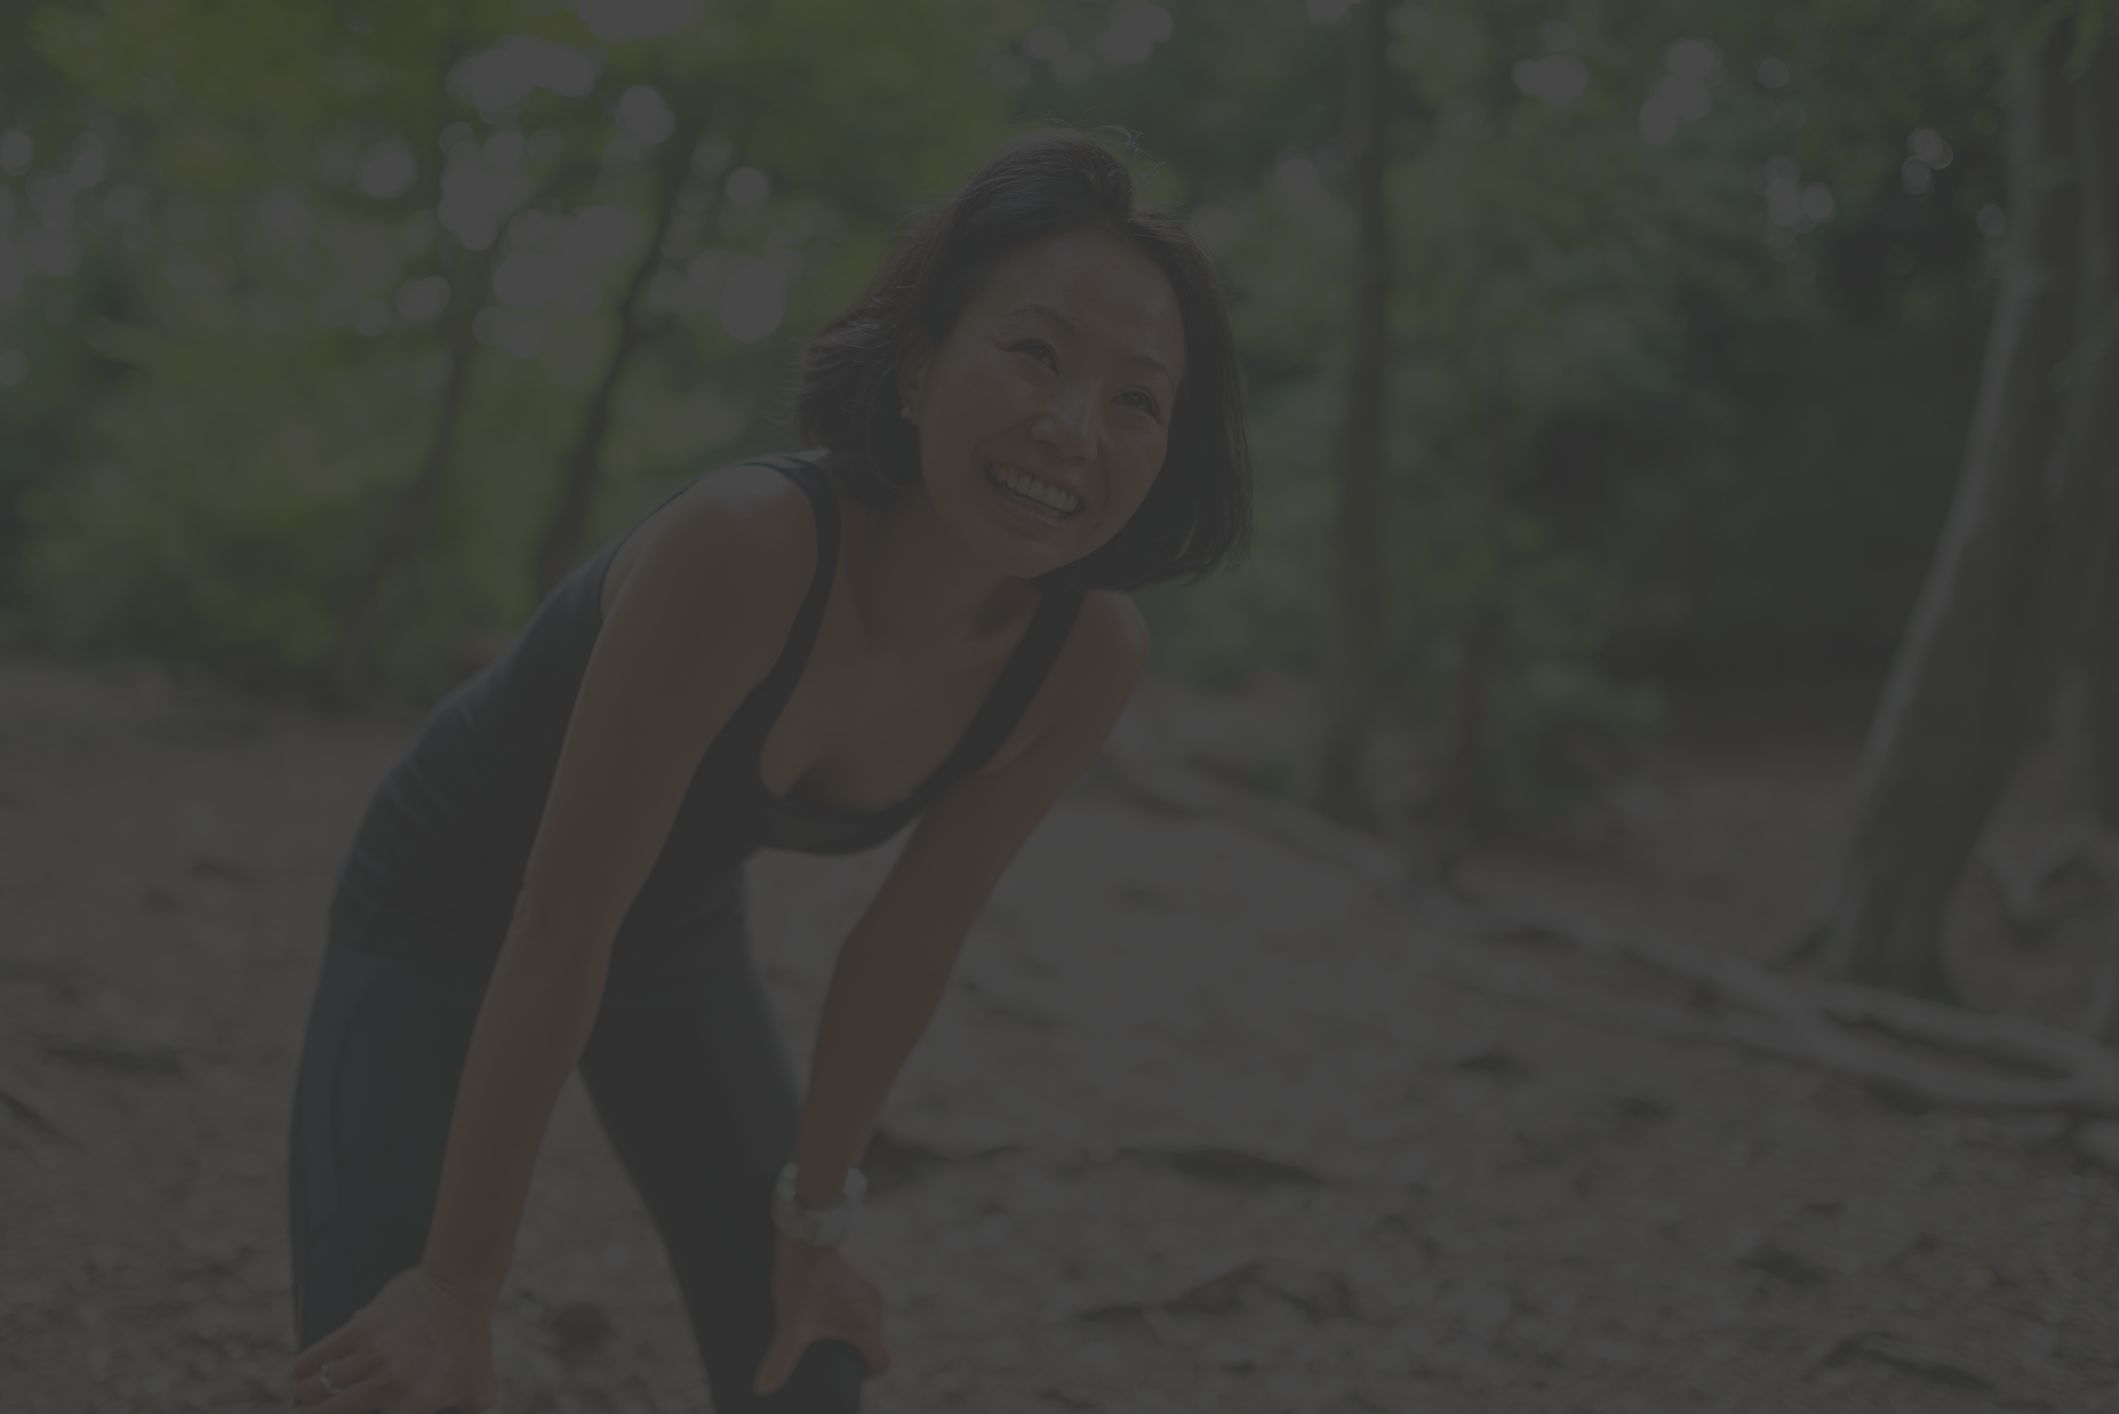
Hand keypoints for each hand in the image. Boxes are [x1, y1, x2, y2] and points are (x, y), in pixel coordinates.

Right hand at [290, 1265, 497, 1412]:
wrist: (459, 1287)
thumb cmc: (470, 1342)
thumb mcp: (479, 1391)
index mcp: (417, 1406)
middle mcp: (391, 1383)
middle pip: (328, 1413)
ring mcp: (373, 1353)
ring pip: (317, 1386)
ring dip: (303, 1396)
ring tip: (302, 1398)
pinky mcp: (359, 1326)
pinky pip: (316, 1356)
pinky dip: (302, 1369)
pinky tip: (299, 1375)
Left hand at [751, 1232, 892, 1395]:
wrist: (811, 1225)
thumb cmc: (804, 1276)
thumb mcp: (790, 1323)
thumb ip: (780, 1358)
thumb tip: (761, 1389)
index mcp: (867, 1325)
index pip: (882, 1360)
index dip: (867, 1372)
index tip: (850, 1371)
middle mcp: (878, 1304)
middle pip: (873, 1335)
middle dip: (853, 1343)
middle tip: (827, 1344)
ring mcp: (874, 1280)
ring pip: (867, 1310)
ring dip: (850, 1317)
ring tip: (821, 1315)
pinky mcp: (865, 1262)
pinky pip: (862, 1288)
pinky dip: (847, 1295)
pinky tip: (823, 1289)